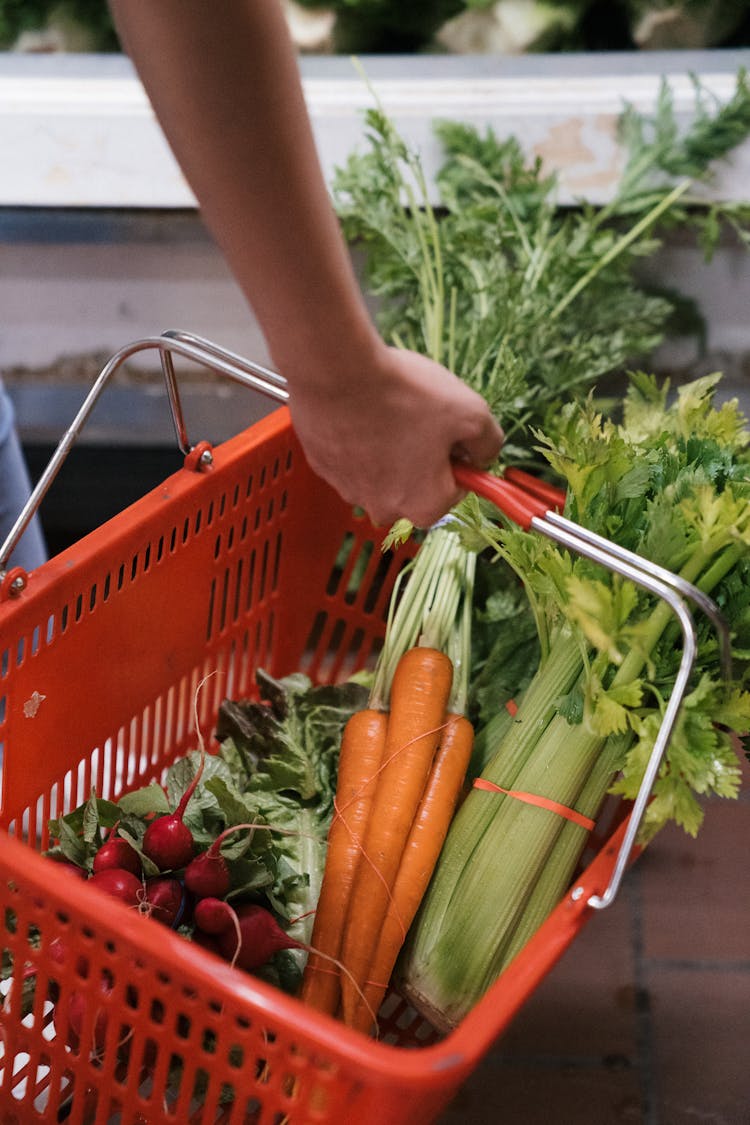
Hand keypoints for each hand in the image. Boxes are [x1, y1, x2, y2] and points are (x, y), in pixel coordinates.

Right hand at [283, 344, 503, 528]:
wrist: (337, 371)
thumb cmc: (405, 395)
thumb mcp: (473, 412)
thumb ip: (490, 442)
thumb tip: (484, 455)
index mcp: (424, 505)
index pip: (455, 490)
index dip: (456, 459)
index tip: (449, 432)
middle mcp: (384, 509)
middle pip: (414, 487)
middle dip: (420, 459)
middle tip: (418, 418)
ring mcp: (348, 490)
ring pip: (380, 473)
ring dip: (387, 449)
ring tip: (386, 410)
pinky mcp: (322, 467)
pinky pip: (349, 458)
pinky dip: (357, 439)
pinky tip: (360, 410)